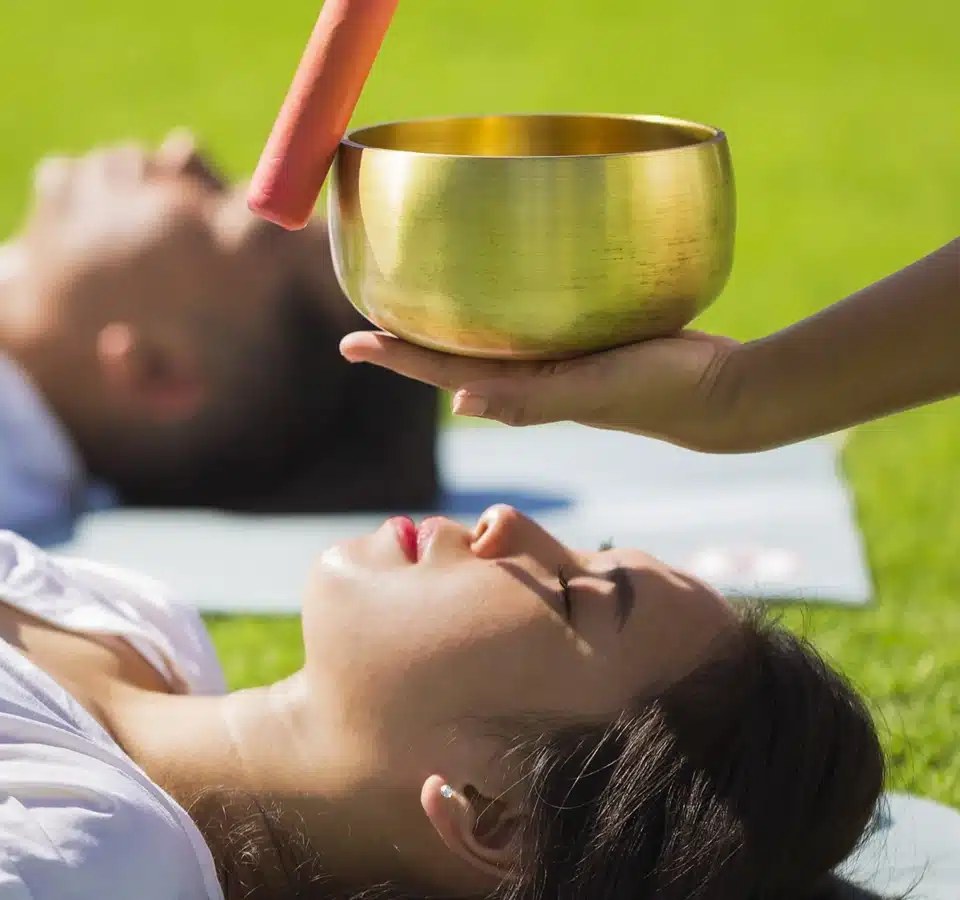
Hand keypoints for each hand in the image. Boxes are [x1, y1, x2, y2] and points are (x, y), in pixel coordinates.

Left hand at [340, 330, 746, 451]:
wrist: (716, 393)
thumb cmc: (658, 392)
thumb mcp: (593, 390)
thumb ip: (532, 398)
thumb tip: (458, 402)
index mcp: (522, 392)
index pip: (442, 373)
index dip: (395, 358)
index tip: (350, 343)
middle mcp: (530, 379)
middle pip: (453, 356)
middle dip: (409, 339)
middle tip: (367, 311)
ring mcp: (556, 362)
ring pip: (487, 340)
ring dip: (448, 324)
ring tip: (417, 298)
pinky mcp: (585, 342)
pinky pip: (528, 324)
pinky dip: (499, 310)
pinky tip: (497, 290)